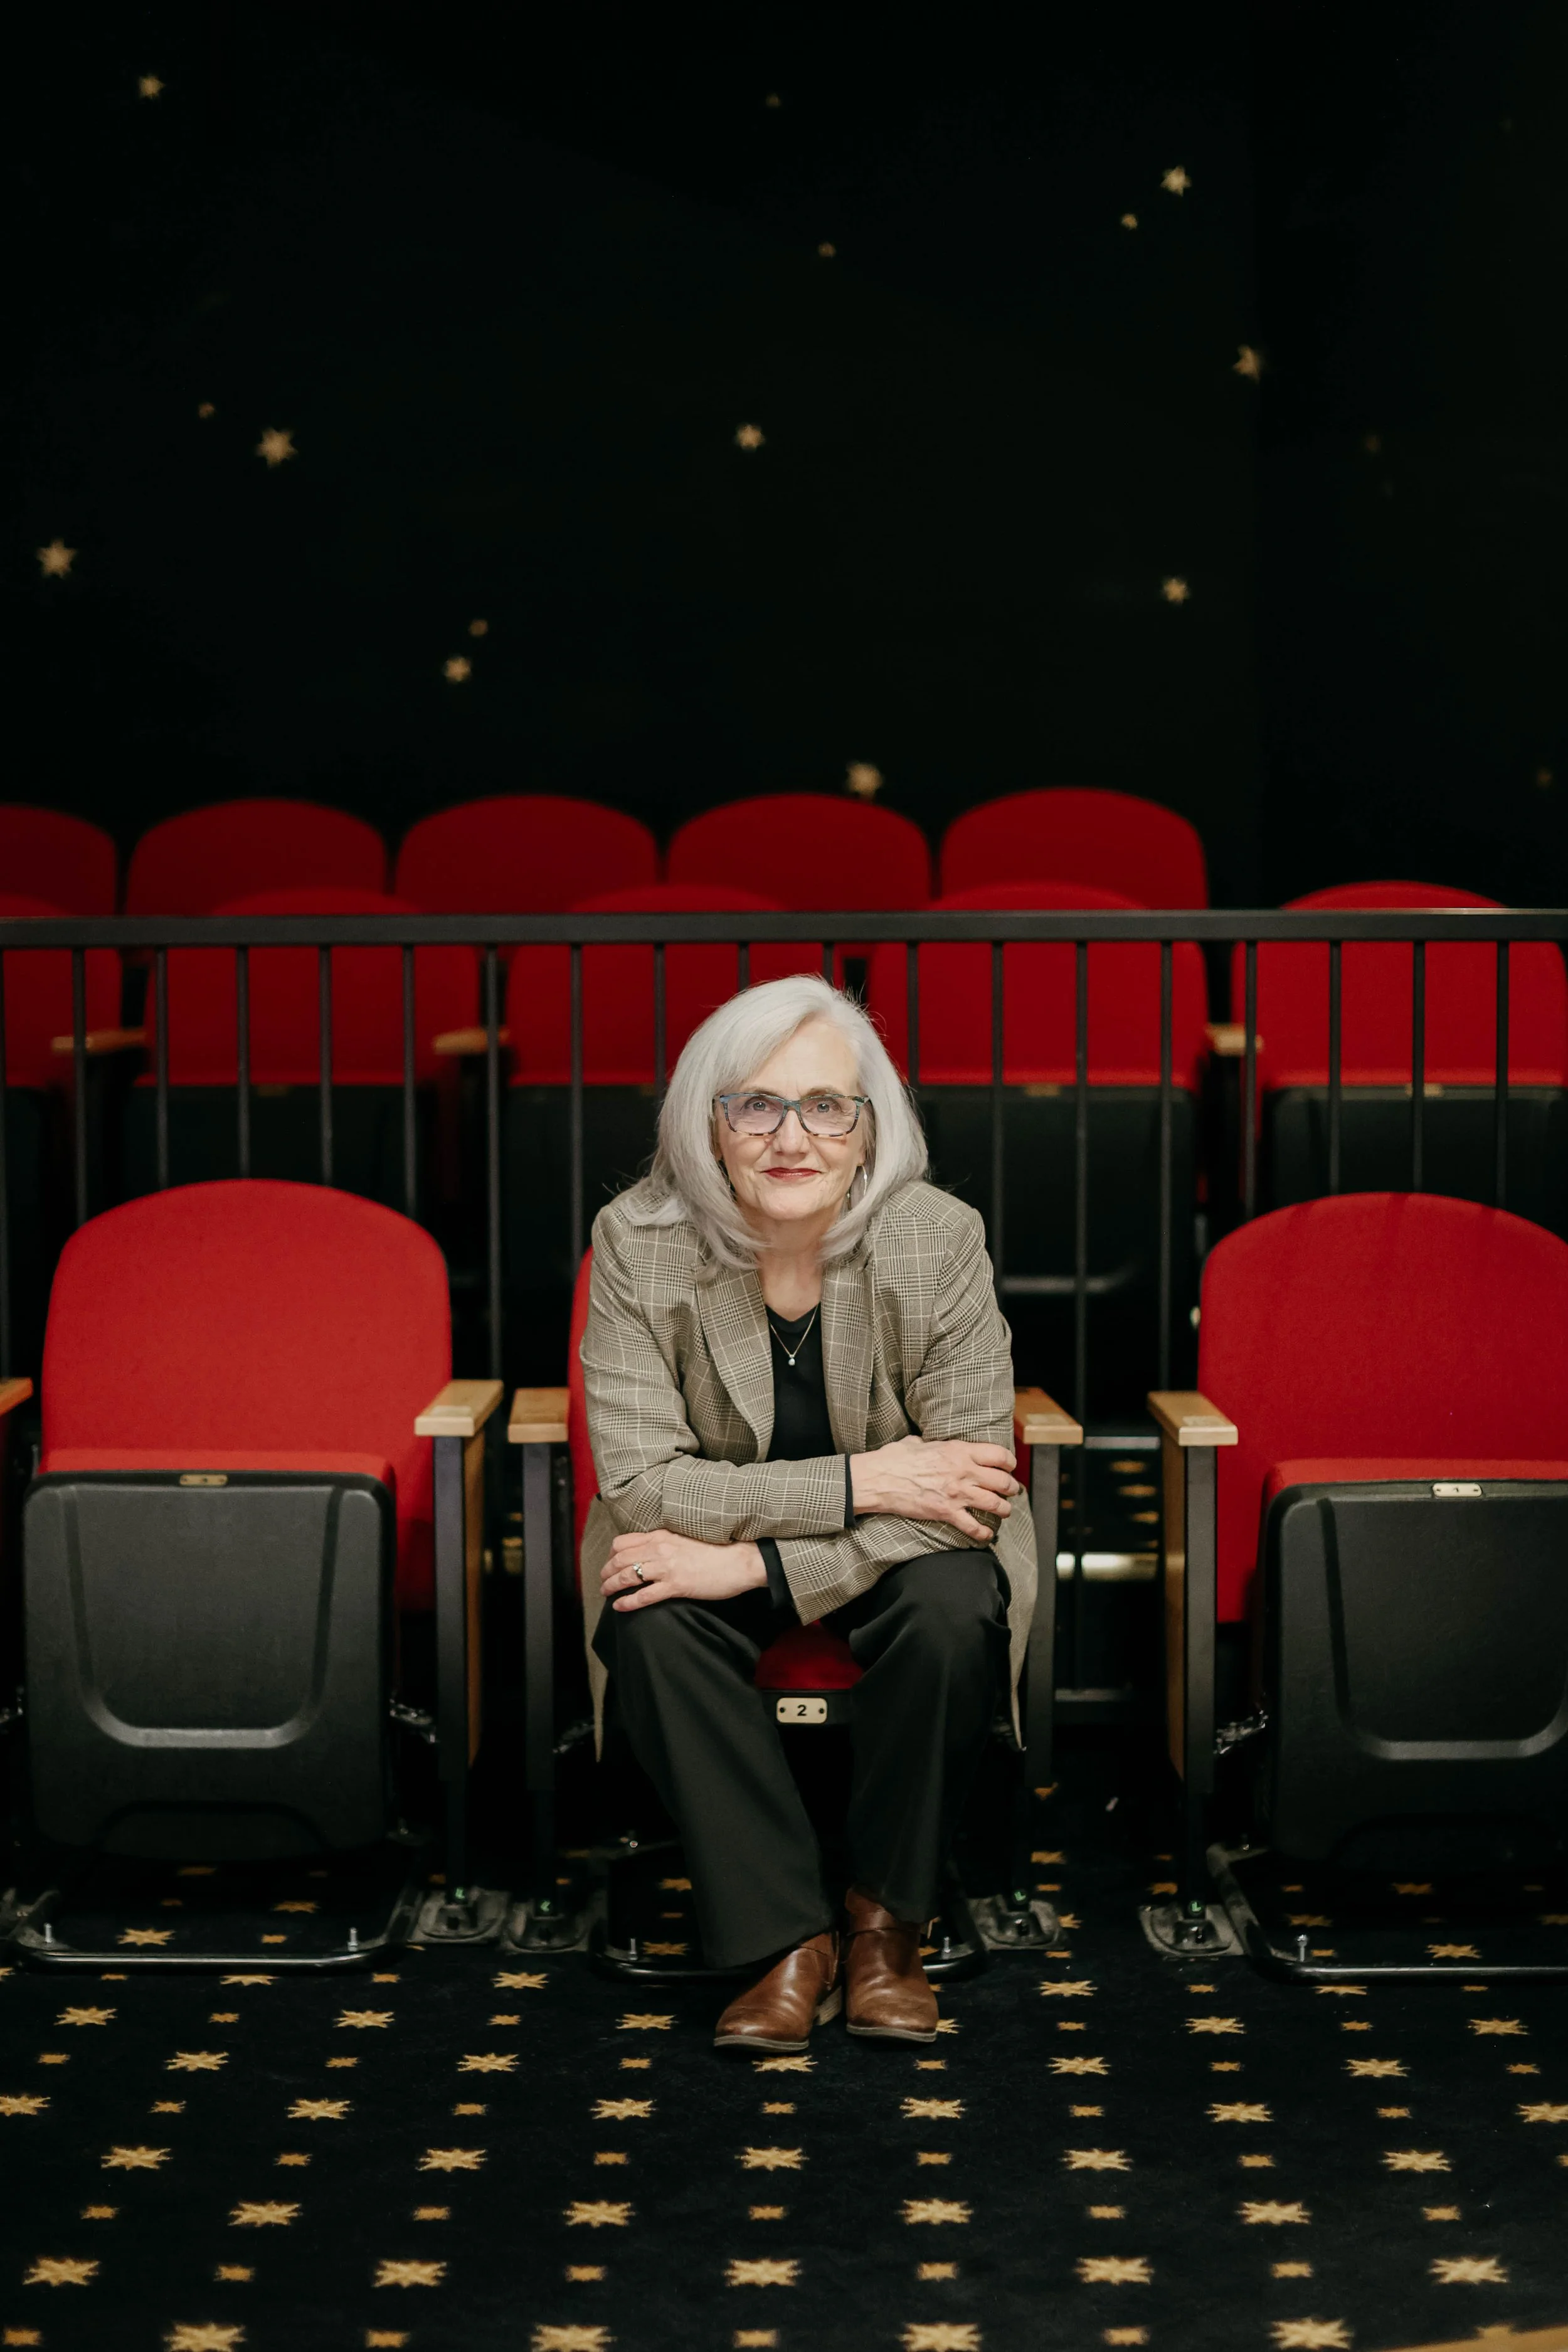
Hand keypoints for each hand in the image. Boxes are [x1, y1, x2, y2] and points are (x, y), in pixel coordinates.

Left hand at [603, 1529, 768, 1611]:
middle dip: (606, 1571)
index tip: (610, 1563)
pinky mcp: (676, 1586)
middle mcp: (660, 1549)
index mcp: (661, 1536)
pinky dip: (627, 1602)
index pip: (623, 1542)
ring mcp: (667, 1568)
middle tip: (603, 1580)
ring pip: (628, 1576)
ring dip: (611, 1586)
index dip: (611, 1554)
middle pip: (620, 1559)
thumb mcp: (685, 1539)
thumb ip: (665, 1542)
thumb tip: (650, 1549)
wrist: (739, 1560)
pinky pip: (644, 1595)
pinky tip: (619, 1607)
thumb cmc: (716, 1550)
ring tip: (606, 1593)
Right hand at [850, 1434, 1020, 1540]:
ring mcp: (957, 1494)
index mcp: (958, 1451)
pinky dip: (983, 1533)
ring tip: (1005, 1511)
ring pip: (995, 1504)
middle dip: (1012, 1488)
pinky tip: (987, 1534)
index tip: (1010, 1467)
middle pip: (1002, 1481)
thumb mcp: (917, 1443)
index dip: (1009, 1463)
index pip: (998, 1455)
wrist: (879, 1479)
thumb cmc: (895, 1459)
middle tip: (1013, 1491)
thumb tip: (926, 1444)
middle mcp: (963, 1472)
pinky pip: (973, 1526)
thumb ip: (930, 1444)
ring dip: (1004, 1509)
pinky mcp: (947, 1512)